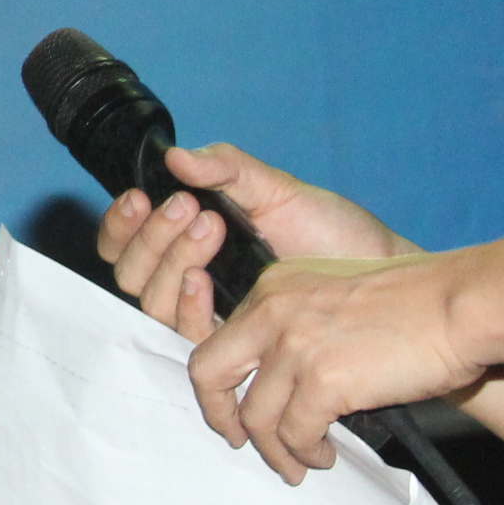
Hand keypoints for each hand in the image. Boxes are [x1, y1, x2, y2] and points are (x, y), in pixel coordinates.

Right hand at [95, 141, 413, 339]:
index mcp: (190, 244)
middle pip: (131, 274)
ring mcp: (213, 316)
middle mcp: (192, 282)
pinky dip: (186, 305)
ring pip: (152, 303)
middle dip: (152, 238)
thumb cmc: (334, 233)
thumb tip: (175, 156)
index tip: (140, 197)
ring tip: (209, 227)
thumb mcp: (276, 189)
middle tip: (191, 208)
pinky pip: (187, 337)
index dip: (121, 225)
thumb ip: (225, 168)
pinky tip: (205, 279)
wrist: (382, 276)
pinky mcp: (237, 348)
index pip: (127, 243)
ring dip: (169, 262)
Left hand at [188, 253, 485, 484]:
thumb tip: (282, 376)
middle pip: (209, 373)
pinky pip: (296, 433)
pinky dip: (307, 452)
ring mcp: (294, 346)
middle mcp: (271, 312)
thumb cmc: (412, 304)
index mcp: (271, 288)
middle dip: (219, 416)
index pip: (217, 339)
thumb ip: (296, 324)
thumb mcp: (331, 296)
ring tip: (299, 463)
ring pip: (255, 416)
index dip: (220, 382)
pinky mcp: (324, 379)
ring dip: (276, 450)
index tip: (232, 407)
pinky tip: (324, 454)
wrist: (456, 305)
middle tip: (240, 441)